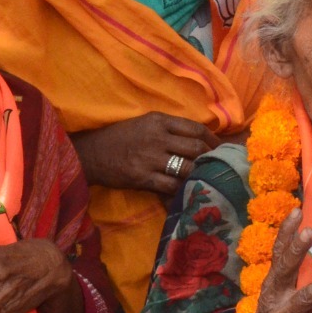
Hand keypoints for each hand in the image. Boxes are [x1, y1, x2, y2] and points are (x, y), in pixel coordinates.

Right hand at [71, 112, 220, 194]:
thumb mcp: (145, 123)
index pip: (196, 128)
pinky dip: (182, 190)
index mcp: (159, 121)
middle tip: (219, 166)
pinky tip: (187, 192)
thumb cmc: (120, 137)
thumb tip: (199, 137)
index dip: (213, 139)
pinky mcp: (142, 177)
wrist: (90, 153)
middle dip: (211, 158)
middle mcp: (157, 137)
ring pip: (186, 168)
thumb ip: (170, 128)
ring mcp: (150, 158)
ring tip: (207, 179)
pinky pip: (170, 186)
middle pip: (196, 148)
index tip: (221, 147)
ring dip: (199, 175)